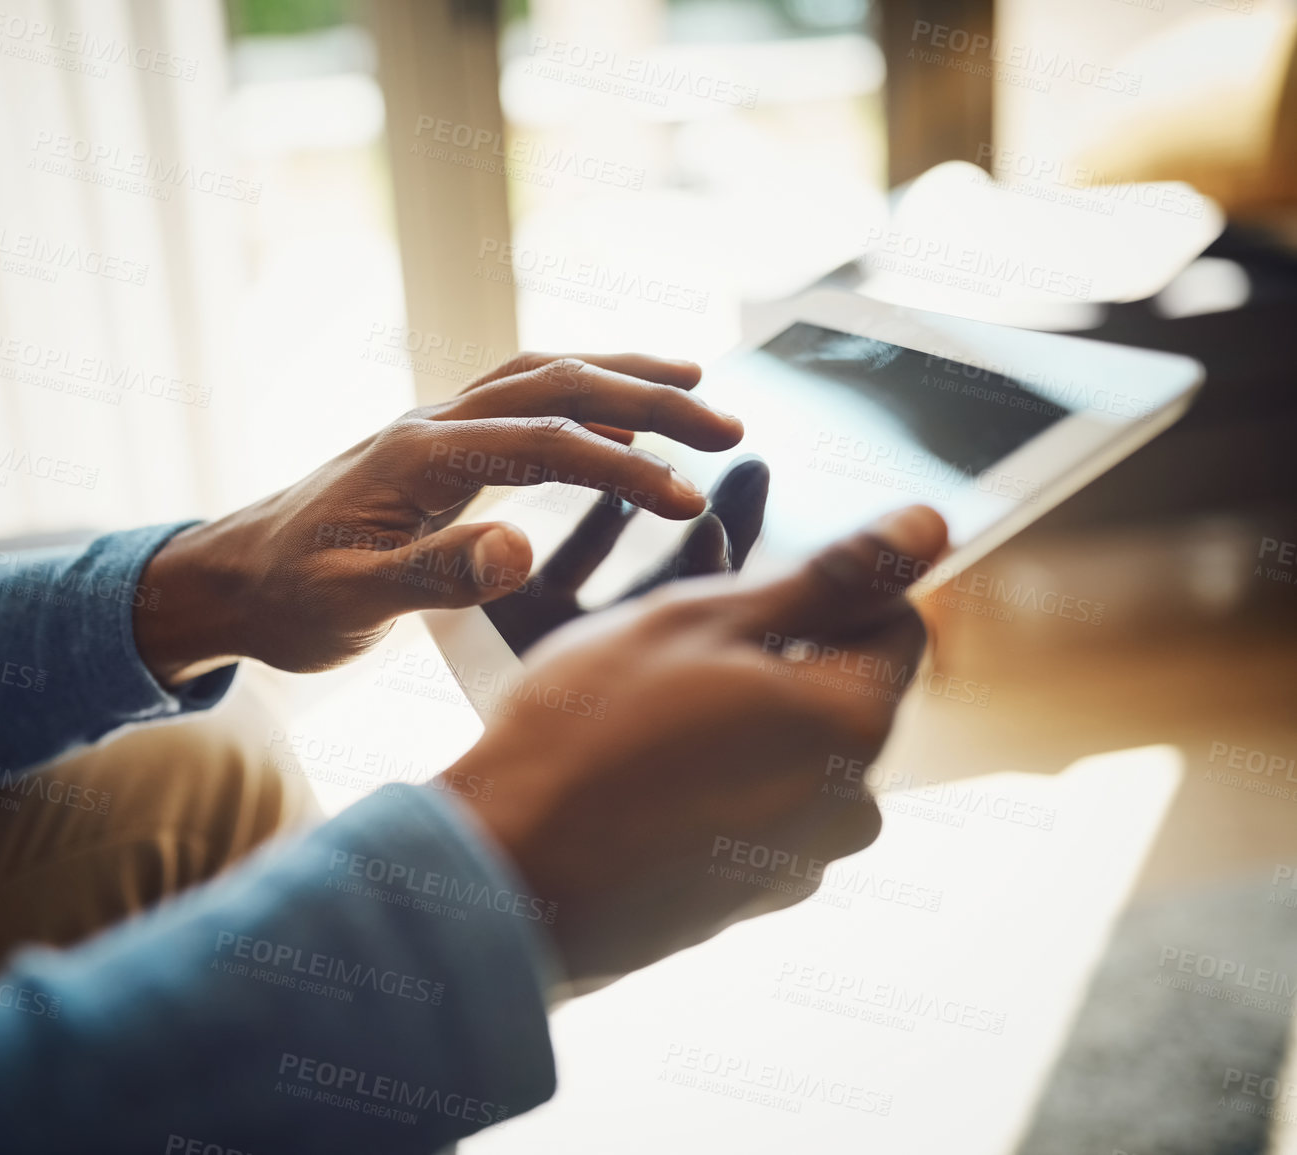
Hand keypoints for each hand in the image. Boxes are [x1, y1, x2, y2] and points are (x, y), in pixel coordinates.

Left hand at [134, 354, 741, 680]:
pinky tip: (613, 414)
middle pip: (556, 382)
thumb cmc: (286, 598)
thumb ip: (434, 576)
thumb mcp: (351, 602)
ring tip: (695, 384)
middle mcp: (431, 426)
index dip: (622, 465)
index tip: (688, 496)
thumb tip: (521, 549)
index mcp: (418, 459)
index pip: (544, 442)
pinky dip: (580, 394)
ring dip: (620, 375)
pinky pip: (521, 399)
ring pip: (541, 374)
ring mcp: (433, 430)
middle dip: (647, 396)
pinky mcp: (435, 450)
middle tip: (727, 420)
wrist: (227, 579)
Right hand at [438, 505, 947, 995]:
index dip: (826, 592)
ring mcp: (801, 864)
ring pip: (792, 755)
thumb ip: (828, 578)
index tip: (744, 596)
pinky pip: (754, 814)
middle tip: (673, 657)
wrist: (510, 874)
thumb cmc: (591, 731)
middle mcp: (852, 806)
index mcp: (854, 725)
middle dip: (778, 661)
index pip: (897, 623)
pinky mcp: (750, 904)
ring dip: (742, 725)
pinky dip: (714, 787)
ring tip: (644, 724)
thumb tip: (929, 528)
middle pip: (842, 694)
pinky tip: (638, 783)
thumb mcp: (704, 620)